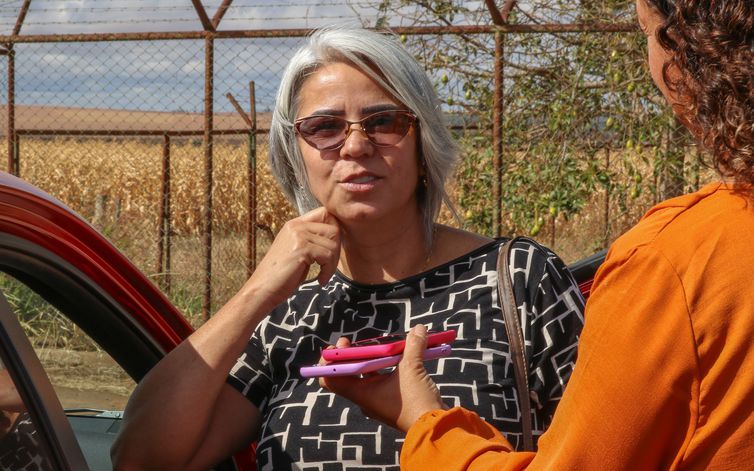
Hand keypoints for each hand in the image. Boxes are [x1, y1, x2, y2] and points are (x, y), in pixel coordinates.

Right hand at [246, 207, 339, 306]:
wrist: (263, 289)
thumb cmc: (281, 275)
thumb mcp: (297, 251)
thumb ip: (312, 240)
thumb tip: (336, 235)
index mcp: (295, 224)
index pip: (325, 213)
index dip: (335, 230)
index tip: (331, 250)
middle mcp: (296, 226)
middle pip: (334, 229)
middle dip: (337, 250)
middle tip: (328, 266)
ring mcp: (298, 236)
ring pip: (333, 244)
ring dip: (332, 264)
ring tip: (323, 275)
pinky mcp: (301, 249)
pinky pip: (328, 256)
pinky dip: (328, 271)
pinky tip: (320, 280)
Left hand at [320, 324, 446, 432]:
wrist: (434, 428)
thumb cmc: (416, 402)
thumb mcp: (412, 369)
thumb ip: (413, 346)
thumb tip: (419, 328)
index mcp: (360, 393)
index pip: (330, 378)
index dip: (330, 360)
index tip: (342, 345)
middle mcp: (365, 397)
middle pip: (347, 373)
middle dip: (350, 354)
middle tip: (354, 341)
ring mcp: (378, 399)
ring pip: (364, 375)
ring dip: (369, 358)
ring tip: (379, 345)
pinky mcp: (391, 399)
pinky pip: (380, 379)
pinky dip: (384, 366)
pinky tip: (395, 356)